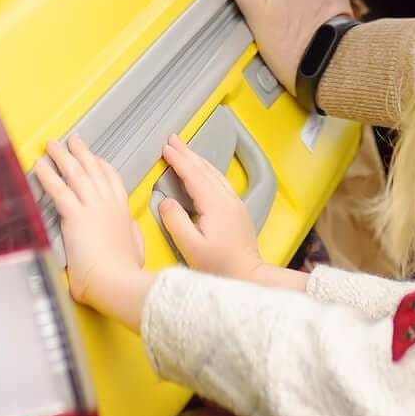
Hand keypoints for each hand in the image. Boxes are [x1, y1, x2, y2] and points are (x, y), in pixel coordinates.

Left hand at [31, 136, 149, 328]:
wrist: (116, 280)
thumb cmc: (124, 271)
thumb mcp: (137, 247)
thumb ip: (132, 234)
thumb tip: (131, 228)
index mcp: (122, 211)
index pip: (112, 180)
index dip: (102, 167)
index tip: (96, 158)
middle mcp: (107, 203)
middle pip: (93, 169)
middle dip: (81, 152)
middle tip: (73, 140)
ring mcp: (92, 206)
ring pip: (75, 173)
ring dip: (62, 156)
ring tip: (52, 145)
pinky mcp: (75, 215)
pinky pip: (58, 189)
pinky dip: (48, 175)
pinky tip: (39, 165)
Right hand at [154, 133, 265, 280]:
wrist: (248, 276)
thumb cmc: (220, 266)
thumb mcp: (191, 247)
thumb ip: (175, 221)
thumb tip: (165, 201)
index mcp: (215, 205)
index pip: (193, 175)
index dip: (179, 160)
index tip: (166, 148)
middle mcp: (227, 199)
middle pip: (205, 169)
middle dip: (187, 153)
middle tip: (172, 139)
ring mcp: (234, 203)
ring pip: (214, 173)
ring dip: (198, 160)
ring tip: (184, 150)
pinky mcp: (237, 211)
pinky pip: (220, 182)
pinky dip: (207, 171)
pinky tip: (203, 172)